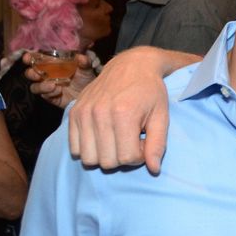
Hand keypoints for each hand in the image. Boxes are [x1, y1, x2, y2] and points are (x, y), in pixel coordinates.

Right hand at [23, 51, 94, 108]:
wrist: (91, 95)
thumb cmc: (86, 78)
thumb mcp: (87, 68)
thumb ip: (84, 62)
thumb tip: (80, 57)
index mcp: (52, 65)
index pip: (37, 60)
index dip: (29, 57)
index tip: (27, 57)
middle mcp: (47, 75)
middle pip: (31, 73)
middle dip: (30, 73)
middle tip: (36, 73)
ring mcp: (47, 87)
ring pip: (34, 86)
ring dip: (40, 86)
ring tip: (52, 85)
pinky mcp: (51, 97)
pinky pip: (44, 96)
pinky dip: (49, 93)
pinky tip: (58, 91)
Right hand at [67, 46, 179, 173]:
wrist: (132, 65)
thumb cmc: (150, 92)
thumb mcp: (161, 115)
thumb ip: (157, 143)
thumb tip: (153, 170)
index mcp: (124, 114)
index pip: (127, 158)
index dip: (139, 155)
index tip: (143, 141)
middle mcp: (99, 114)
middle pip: (107, 162)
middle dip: (122, 157)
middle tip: (130, 139)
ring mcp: (83, 113)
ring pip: (89, 159)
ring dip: (104, 155)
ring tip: (117, 138)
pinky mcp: (73, 113)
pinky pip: (75, 149)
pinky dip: (89, 148)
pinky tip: (103, 135)